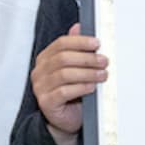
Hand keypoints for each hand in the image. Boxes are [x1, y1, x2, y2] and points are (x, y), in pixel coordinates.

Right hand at [31, 23, 107, 144]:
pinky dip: (80, 87)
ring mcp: (40, 87)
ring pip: (64, 74)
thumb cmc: (73, 92)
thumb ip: (76, 48)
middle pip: (63, 58)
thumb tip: (79, 26)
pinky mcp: (46, 102)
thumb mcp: (76, 68)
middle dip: (87, 58)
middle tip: (104, 61)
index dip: (80, 42)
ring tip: (103, 75)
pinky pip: (63, 92)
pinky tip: (92, 87)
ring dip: (87, 73)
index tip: (98, 43)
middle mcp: (40, 71)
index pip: (61, 44)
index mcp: (46, 58)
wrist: (68, 119)